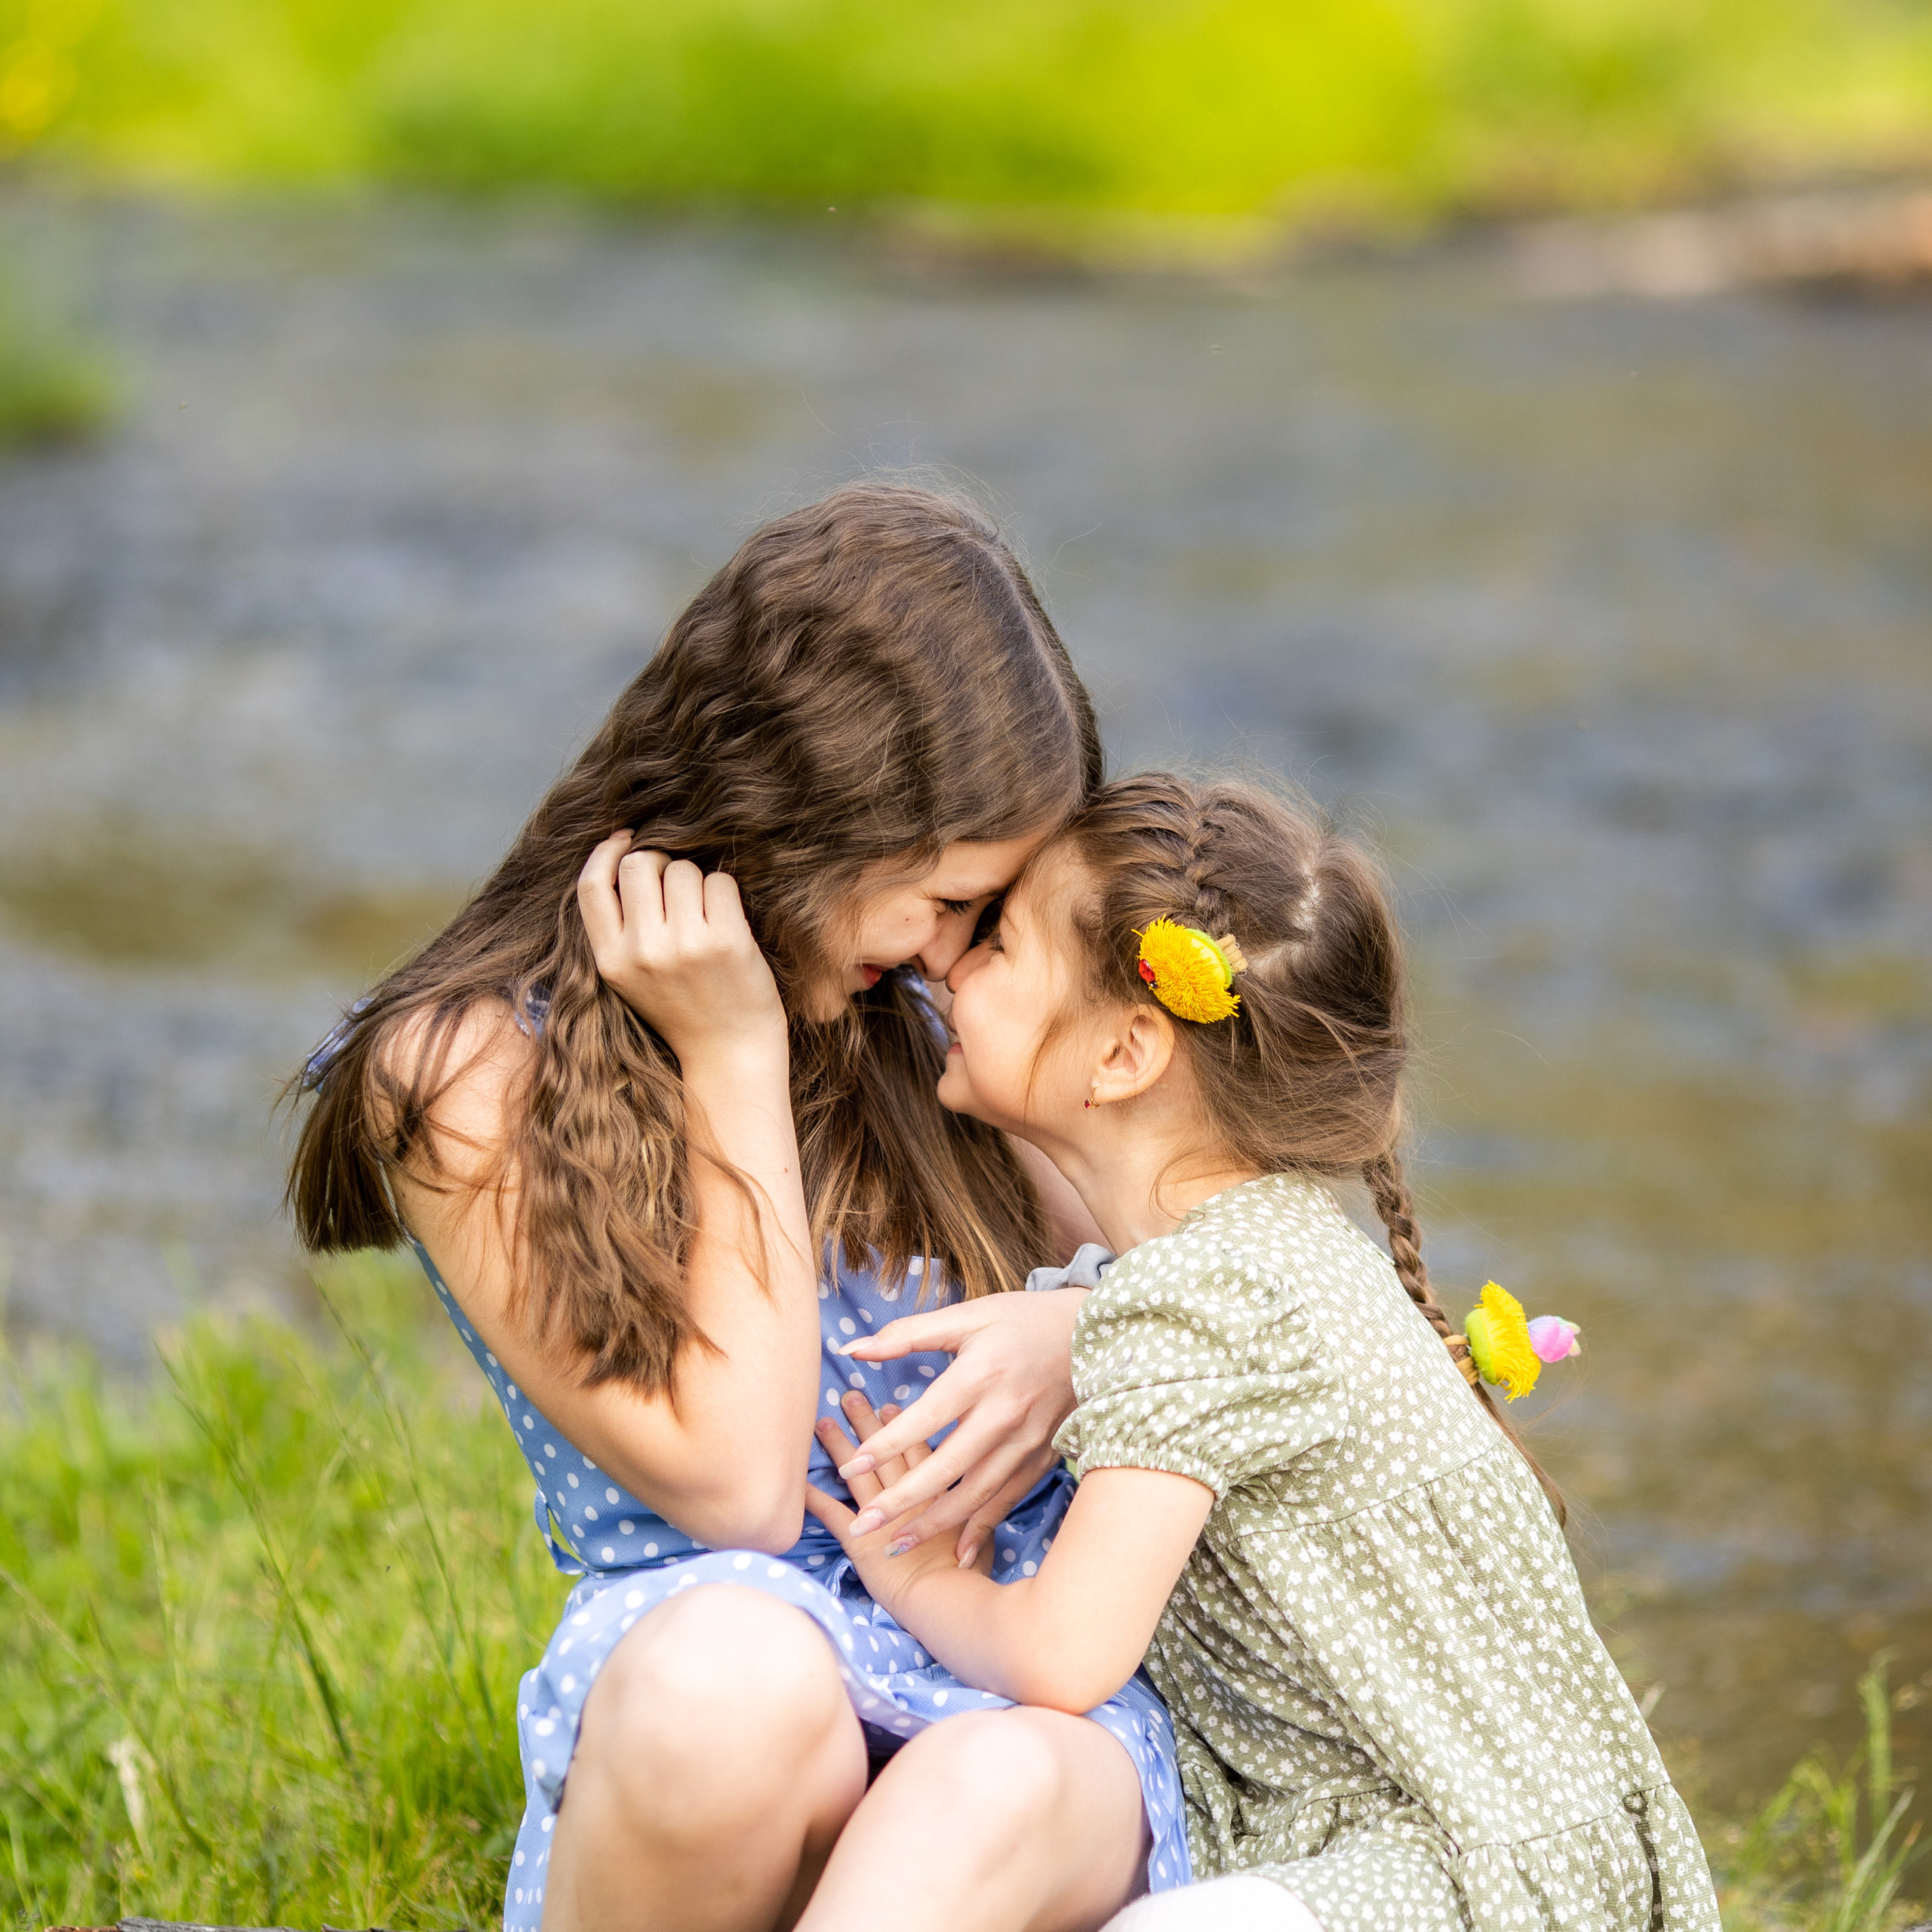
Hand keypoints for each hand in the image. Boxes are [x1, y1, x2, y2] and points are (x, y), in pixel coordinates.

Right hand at [576, 832, 785, 1069]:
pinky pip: (720, 882)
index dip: (605, 852)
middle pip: (638, 865)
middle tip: (676, 885)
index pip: (591, 885)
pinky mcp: (726, 941)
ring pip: (682, 869)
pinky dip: (724, 891)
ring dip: (696, 880)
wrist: (729, 1052)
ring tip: (704, 914)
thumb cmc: (682, 1006)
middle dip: (659, 862)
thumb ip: (619, 927)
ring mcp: (685, 946)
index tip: (624, 839)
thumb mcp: (630, 976)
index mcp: (610, 961)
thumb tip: (622, 854)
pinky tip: (727, 920)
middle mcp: (643, 952)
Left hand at [806, 1393, 984, 1623]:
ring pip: (859, 1474)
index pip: (918, 1447)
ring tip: (823, 1423)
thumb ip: (976, 1498)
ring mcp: (885, 1516)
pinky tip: (797, 1481)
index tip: (887, 1405)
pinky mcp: (862, 1540)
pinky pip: (833, 1514)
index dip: (900, 1426)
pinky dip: (814, 1498)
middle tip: (849, 1396)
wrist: (951, 1601)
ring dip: (839, 1448)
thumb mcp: (984, 1525)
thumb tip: (972, 1477)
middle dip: (865, 1423)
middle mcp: (909, 1495)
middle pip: (886, 1452)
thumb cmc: (972, 1569)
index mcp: (942, 1487)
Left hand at [829, 1289, 1086, 1565]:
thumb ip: (908, 1334)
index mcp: (980, 1376)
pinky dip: (982, 1527)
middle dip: (901, 1502)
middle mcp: (1003, 1416)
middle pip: (946, 1468)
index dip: (884, 1445)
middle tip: (863, 1526)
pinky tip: (958, 1552)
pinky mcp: (1042, 1458)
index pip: (923, 1419)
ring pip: (976, 1494)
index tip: (851, 1465)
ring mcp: (1026, 1442)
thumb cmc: (1024, 1320)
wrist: (1097, 1337)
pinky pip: (1007, 1500)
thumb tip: (854, 1349)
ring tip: (895, 1546)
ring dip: (935, 1524)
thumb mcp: (968, 1315)